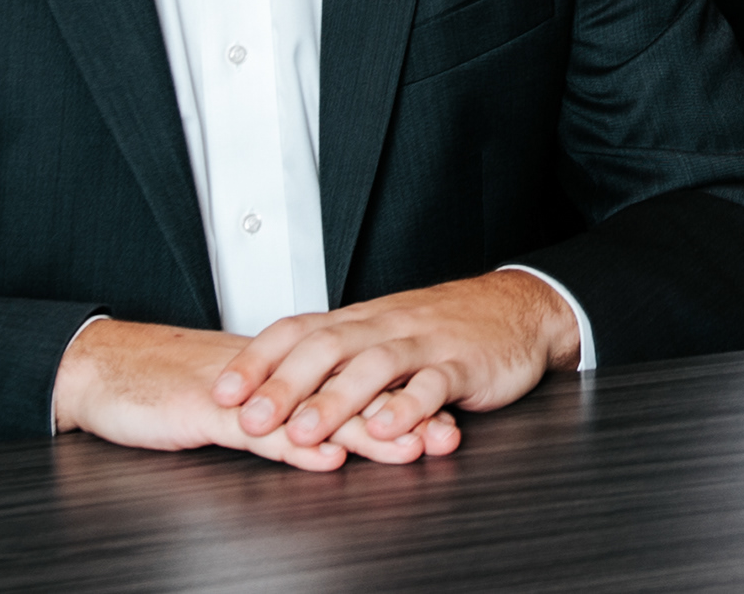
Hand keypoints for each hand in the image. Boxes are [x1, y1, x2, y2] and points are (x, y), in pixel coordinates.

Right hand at [51, 318, 449, 469]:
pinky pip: (260, 431)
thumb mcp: (239, 405)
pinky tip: (326, 457)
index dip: (401, 399)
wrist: (108, 371)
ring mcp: (247, 394)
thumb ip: (285, 416)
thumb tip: (330, 432)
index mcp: (286, 371)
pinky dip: (295, 445)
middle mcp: (276, 377)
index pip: (355, 384)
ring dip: (366, 430)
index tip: (447, 416)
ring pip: (316, 411)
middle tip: (448, 434)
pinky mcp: (211, 412)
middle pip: (350, 395)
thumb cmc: (170, 388)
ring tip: (409, 447)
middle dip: (402, 416)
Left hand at [214, 271, 577, 462]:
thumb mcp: (387, 334)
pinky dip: (408, 407)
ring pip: (374, 365)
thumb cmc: (446, 328)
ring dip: (336, 400)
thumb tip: (277, 386)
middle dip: (284, 384)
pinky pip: (434, 384)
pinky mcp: (464, 365)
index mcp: (363, 319)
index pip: (300, 329)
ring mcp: (426, 343)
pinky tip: (387, 430)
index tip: (223, 390)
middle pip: (328, 347)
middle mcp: (387, 326)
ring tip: (305, 432)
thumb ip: (341, 359)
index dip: (259, 358)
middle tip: (250, 419)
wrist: (520, 310)